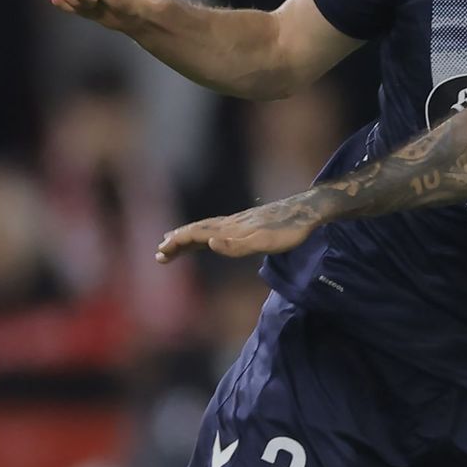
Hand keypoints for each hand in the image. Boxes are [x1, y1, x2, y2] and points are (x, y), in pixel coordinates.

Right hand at [156, 195, 320, 261]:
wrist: (307, 212)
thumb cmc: (288, 231)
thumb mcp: (265, 243)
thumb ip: (237, 245)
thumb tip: (209, 243)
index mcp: (231, 229)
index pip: (197, 235)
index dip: (178, 244)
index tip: (161, 253)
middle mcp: (231, 224)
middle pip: (197, 231)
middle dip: (177, 242)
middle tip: (160, 254)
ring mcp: (238, 223)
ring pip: (206, 229)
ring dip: (189, 239)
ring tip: (174, 245)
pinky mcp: (247, 224)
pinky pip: (219, 229)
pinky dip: (205, 235)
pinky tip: (206, 239)